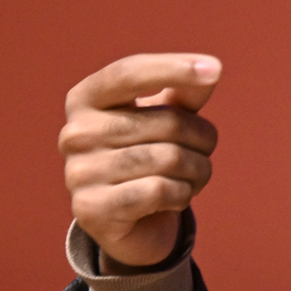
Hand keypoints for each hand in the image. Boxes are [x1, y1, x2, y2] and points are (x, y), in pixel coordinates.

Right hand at [60, 54, 221, 267]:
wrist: (131, 222)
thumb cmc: (150, 155)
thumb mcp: (166, 116)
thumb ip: (184, 91)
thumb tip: (210, 70)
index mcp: (85, 99)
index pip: (129, 73)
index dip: (173, 68)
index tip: (215, 70)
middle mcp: (75, 133)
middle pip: (167, 122)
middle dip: (202, 138)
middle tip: (203, 152)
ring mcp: (78, 172)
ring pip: (169, 159)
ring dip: (198, 170)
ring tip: (193, 176)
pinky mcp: (92, 209)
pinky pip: (159, 190)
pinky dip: (182, 195)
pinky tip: (175, 198)